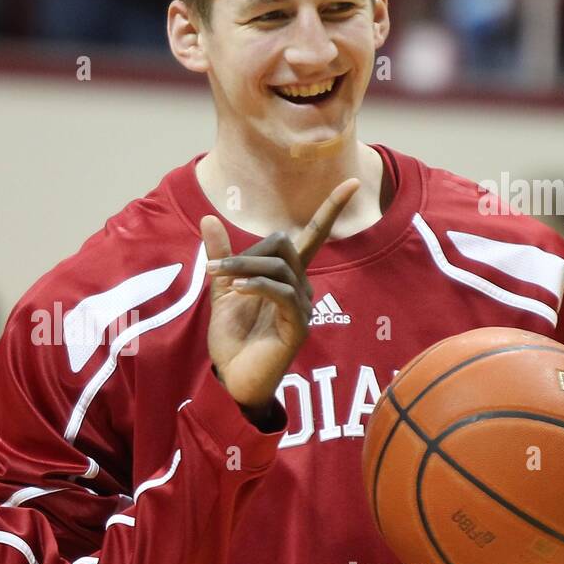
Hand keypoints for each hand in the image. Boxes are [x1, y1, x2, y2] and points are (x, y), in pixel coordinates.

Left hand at [203, 178, 358, 410]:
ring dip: (245, 267)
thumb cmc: (233, 339)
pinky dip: (259, 285)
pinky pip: (283, 293)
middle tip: (218, 269)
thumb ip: (222, 256)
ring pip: (281, 267)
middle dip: (248, 252)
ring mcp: (302, 307)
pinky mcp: (298, 327)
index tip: (353, 183)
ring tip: (221, 279)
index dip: (331, 210)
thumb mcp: (223, 290)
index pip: (313, 236)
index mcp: (287, 277)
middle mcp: (301, 288)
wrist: (232, 379)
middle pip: (285, 245)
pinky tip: (238, 289)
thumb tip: (210, 218)